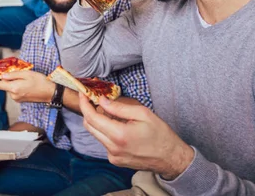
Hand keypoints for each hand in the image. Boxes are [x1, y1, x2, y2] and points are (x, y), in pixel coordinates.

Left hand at [0, 70, 54, 102]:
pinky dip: (16, 85)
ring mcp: (17, 98)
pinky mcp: (21, 99)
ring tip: (23, 76)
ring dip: (12, 81)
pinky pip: (15, 90)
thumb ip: (13, 75)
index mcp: (14, 88)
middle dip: (5, 78)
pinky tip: (25, 82)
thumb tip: (2, 75)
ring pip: (10, 87)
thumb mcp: (27, 74)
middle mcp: (14, 95)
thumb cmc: (40, 82)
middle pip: (4, 85)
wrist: (50, 93)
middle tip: (10, 70)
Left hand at [79, 93, 194, 179]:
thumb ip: (119, 107)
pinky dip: (106, 131)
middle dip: (89, 111)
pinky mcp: (115, 160)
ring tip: (111, 111)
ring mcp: (113, 156)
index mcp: (119, 135)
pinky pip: (104, 142)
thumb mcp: (142, 113)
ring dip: (99, 121)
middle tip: (95, 99)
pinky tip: (118, 126)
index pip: (91, 118)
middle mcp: (112, 148)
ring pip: (96, 134)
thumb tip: (102, 100)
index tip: (83, 94)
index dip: (84, 104)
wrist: (170, 158)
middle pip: (89, 126)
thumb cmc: (160, 134)